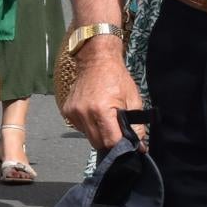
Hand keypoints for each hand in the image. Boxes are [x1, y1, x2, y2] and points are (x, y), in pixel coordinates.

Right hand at [60, 30, 141, 149]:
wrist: (96, 61)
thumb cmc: (117, 78)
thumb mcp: (133, 100)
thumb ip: (136, 126)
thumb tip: (139, 146)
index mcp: (102, 110)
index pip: (111, 141)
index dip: (122, 146)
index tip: (129, 145)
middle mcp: (84, 113)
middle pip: (98, 143)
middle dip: (111, 142)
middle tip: (119, 134)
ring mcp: (73, 112)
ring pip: (88, 137)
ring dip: (99, 135)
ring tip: (107, 121)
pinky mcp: (67, 111)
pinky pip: (80, 128)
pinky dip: (90, 127)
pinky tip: (96, 115)